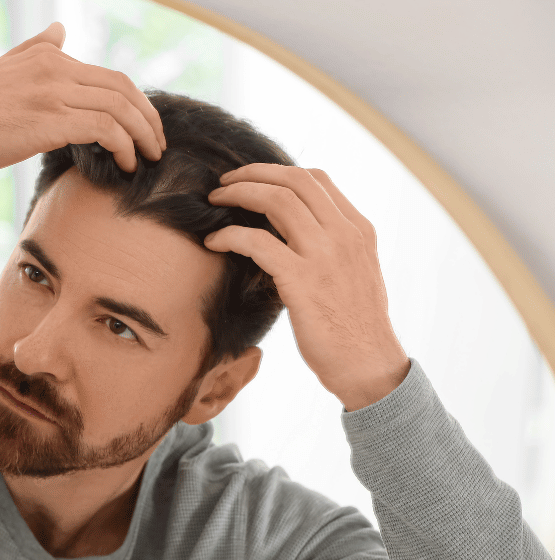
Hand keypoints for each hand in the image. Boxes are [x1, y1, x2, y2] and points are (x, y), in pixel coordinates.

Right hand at [0, 22, 164, 176]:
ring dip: (142, 136)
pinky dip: (123, 146)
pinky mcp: (48, 121)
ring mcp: (53, 93)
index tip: (144, 128)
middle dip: (149, 119)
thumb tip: (60, 31)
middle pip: (123, 89)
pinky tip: (124, 164)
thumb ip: (36, 50)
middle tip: (157, 145)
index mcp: (49, 58)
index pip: (110, 77)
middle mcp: (56, 68)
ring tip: (147, 159)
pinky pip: (103, 128)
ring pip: (119, 108)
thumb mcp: (4, 68)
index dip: (136, 103)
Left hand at [203, 165, 409, 409]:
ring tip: (214, 201)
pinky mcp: (302, 281)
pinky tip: (214, 241)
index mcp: (358, 229)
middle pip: (294, 180)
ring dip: (238, 194)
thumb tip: (291, 235)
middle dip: (252, 173)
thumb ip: (329, 248)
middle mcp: (344, 234)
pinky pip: (257, 242)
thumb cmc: (353, 328)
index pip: (316, 179)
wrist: (368, 365)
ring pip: (276, 201)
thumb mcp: (351, 274)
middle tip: (223, 183)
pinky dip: (230, 235)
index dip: (276, 171)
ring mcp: (325, 255)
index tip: (250, 178)